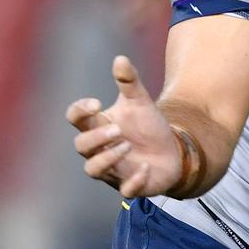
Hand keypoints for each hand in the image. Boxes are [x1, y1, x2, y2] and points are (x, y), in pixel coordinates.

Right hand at [66, 55, 182, 197]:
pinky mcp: (130, 185)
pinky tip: (146, 168)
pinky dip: (133, 182)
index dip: (80, 111)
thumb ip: (129, 82)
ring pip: (93, 169)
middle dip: (96, 137)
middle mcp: (100, 149)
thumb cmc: (148, 126)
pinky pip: (124, 190)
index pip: (75, 118)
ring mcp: (113, 169)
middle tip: (119, 129)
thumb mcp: (140, 101)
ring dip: (108, 158)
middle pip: (81, 146)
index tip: (96, 103)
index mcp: (98, 125)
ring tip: (126, 145)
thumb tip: (120, 58)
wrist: (172, 151)